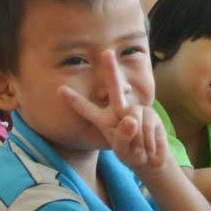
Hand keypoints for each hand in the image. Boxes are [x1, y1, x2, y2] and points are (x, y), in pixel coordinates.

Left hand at [58, 51, 167, 174]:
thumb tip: (130, 120)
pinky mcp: (150, 114)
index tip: (59, 90)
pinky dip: (148, 141)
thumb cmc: (132, 154)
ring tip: (140, 150)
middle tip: (106, 52)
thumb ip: (122, 137)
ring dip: (137, 140)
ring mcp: (135, 110)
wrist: (151, 158)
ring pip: (133, 119)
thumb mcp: (122, 151)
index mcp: (104, 120)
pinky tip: (149, 147)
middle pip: (114, 87)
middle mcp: (119, 110)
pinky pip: (146, 125)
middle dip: (111, 69)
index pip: (86, 109)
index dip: (74, 100)